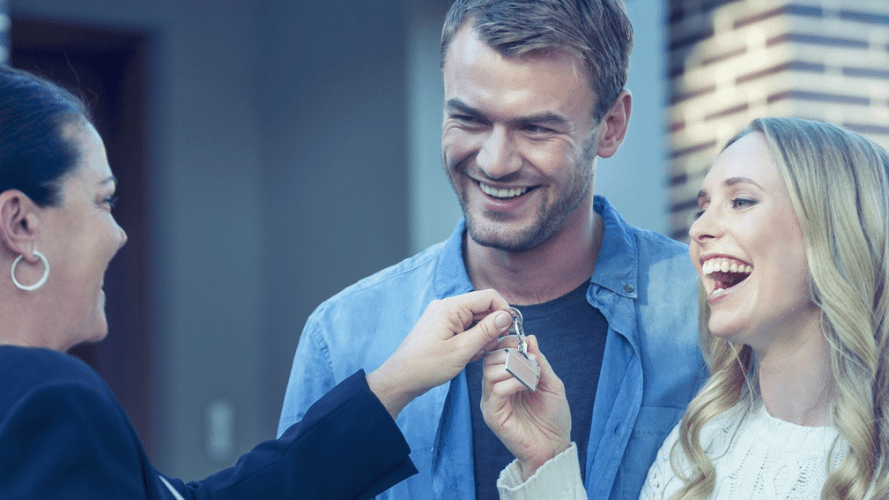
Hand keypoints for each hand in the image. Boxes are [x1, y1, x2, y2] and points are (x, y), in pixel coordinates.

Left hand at [367, 289, 512, 418]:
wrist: (401, 378)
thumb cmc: (427, 365)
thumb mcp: (462, 350)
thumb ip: (486, 331)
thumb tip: (506, 316)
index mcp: (451, 307)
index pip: (489, 297)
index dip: (504, 311)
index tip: (511, 330)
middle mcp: (447, 306)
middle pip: (482, 308)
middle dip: (493, 328)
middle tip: (491, 349)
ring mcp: (443, 316)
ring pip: (475, 320)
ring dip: (482, 337)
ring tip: (476, 355)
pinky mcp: (442, 327)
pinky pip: (465, 328)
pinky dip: (472, 340)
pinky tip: (468, 356)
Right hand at [482, 335, 570, 479]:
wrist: (554, 447)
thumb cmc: (553, 418)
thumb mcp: (551, 383)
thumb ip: (539, 362)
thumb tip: (530, 338)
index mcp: (506, 379)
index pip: (495, 353)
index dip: (507, 343)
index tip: (522, 342)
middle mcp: (495, 389)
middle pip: (489, 359)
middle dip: (510, 353)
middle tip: (530, 361)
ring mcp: (492, 402)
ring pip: (490, 372)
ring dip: (514, 368)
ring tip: (533, 376)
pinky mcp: (493, 415)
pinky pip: (496, 390)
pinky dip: (513, 382)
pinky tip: (527, 386)